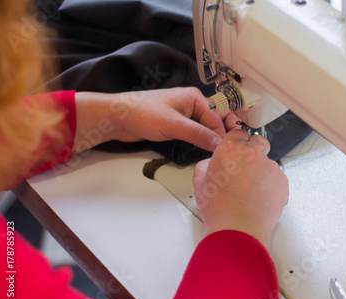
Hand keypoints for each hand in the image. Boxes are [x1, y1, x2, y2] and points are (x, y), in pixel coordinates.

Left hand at [73, 88, 239, 152]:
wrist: (117, 117)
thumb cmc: (143, 114)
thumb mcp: (174, 125)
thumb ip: (198, 134)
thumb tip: (218, 144)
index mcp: (194, 98)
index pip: (216, 119)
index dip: (222, 135)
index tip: (227, 152)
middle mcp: (191, 104)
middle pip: (214, 122)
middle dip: (220, 135)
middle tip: (228, 152)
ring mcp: (183, 115)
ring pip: (204, 129)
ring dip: (210, 140)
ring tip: (218, 154)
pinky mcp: (175, 125)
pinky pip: (193, 133)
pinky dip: (199, 141)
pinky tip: (203, 150)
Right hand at [193, 130, 288, 248]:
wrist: (239, 229)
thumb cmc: (219, 209)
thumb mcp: (200, 183)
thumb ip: (206, 165)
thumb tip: (211, 164)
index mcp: (231, 149)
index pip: (237, 132)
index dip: (236, 142)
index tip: (236, 150)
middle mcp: (253, 154)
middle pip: (258, 141)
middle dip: (252, 150)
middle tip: (244, 167)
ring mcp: (270, 167)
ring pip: (268, 162)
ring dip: (261, 171)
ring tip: (250, 191)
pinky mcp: (282, 182)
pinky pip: (277, 178)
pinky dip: (270, 185)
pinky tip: (259, 198)